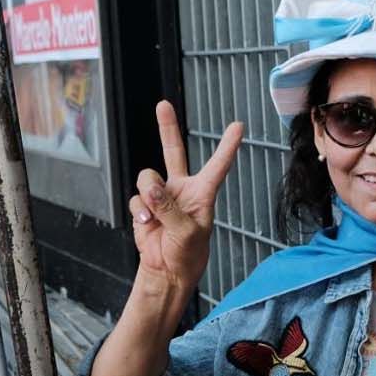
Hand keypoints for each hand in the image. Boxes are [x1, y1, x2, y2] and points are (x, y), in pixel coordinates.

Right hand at [128, 101, 242, 293]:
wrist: (167, 270)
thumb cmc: (188, 254)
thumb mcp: (186, 232)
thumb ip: (168, 208)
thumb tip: (150, 187)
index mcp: (203, 193)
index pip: (218, 165)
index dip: (228, 145)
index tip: (238, 125)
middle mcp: (182, 189)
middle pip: (174, 151)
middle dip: (167, 127)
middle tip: (163, 105)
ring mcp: (161, 195)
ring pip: (147, 177)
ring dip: (148, 194)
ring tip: (155, 216)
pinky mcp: (144, 205)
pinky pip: (136, 197)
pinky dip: (140, 211)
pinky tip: (147, 224)